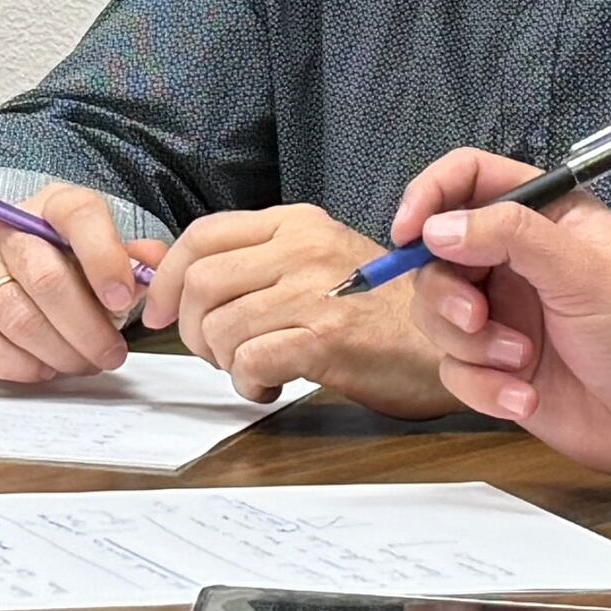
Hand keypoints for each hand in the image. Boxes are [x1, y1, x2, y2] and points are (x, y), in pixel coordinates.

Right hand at [0, 185, 141, 383]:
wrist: (0, 261)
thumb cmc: (63, 260)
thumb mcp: (102, 248)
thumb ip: (135, 259)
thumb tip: (156, 269)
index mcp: (54, 207)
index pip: (80, 215)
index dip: (104, 258)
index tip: (123, 301)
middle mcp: (9, 230)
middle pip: (48, 279)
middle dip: (87, 329)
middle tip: (111, 355)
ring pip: (17, 316)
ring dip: (58, 352)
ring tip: (82, 364)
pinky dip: (14, 364)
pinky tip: (42, 369)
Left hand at [156, 204, 440, 414]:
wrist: (453, 342)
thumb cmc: (379, 311)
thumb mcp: (314, 265)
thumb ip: (250, 263)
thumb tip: (162, 272)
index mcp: (296, 223)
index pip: (202, 235)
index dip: (168, 277)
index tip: (157, 313)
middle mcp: (304, 247)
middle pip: (202, 282)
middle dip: (189, 328)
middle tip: (212, 353)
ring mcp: (317, 291)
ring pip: (221, 326)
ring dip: (221, 362)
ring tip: (250, 370)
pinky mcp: (329, 338)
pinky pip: (251, 360)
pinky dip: (247, 383)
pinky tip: (270, 387)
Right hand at [396, 149, 610, 484]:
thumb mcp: (583, 270)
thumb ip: (510, 236)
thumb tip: (434, 229)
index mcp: (542, 219)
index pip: (467, 179)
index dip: (429, 196)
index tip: (409, 232)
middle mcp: (514, 263)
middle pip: (434, 255)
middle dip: (445, 291)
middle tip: (476, 316)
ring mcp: (504, 317)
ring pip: (435, 316)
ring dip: (471, 344)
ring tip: (521, 363)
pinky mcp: (499, 371)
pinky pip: (455, 372)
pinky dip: (483, 388)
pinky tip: (524, 401)